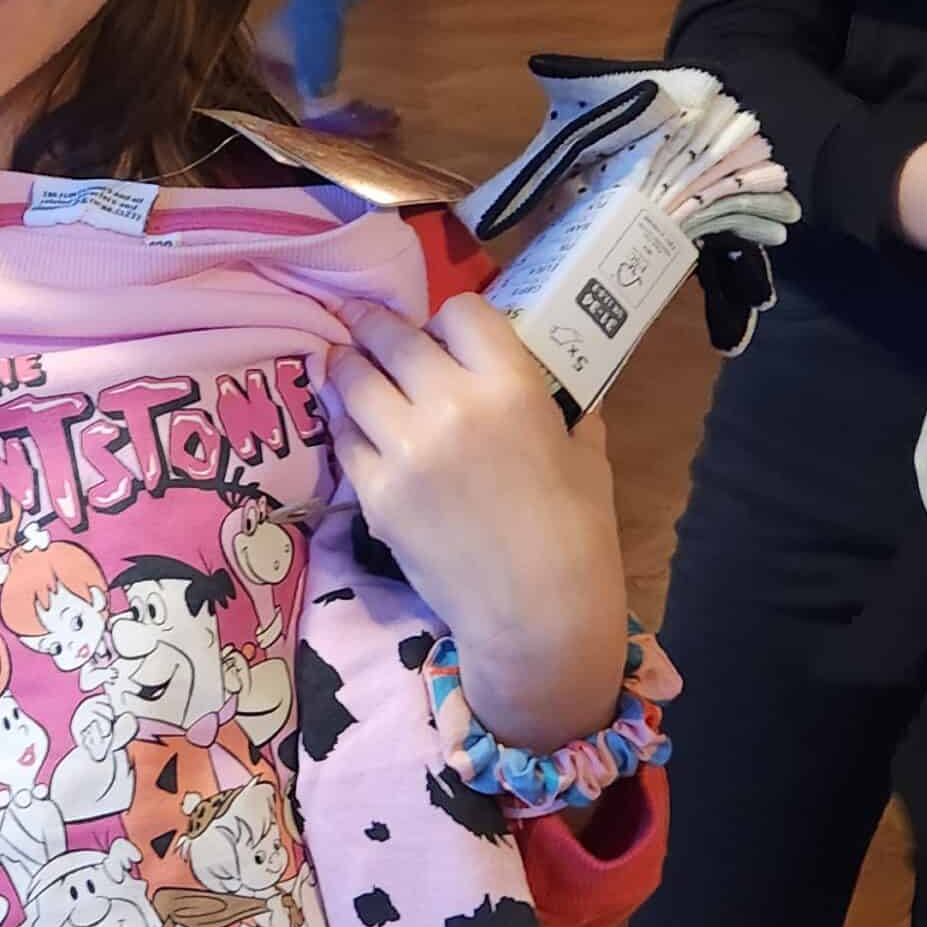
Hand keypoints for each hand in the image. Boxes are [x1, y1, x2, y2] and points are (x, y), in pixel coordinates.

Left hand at [325, 296, 625, 748]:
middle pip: (392, 337)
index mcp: (511, 386)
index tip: (443, 327)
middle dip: (374, 323)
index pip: (459, 312)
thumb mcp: (584, 451)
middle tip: (360, 317)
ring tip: (342, 357)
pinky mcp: (374, 491)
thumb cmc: (576, 531)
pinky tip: (352, 421)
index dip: (450, 316)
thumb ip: (562, 403)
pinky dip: (346, 423)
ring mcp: (403, 449)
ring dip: (347, 363)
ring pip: (352, 379)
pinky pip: (344, 438)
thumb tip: (553, 377)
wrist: (536, 614)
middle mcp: (450, 404)